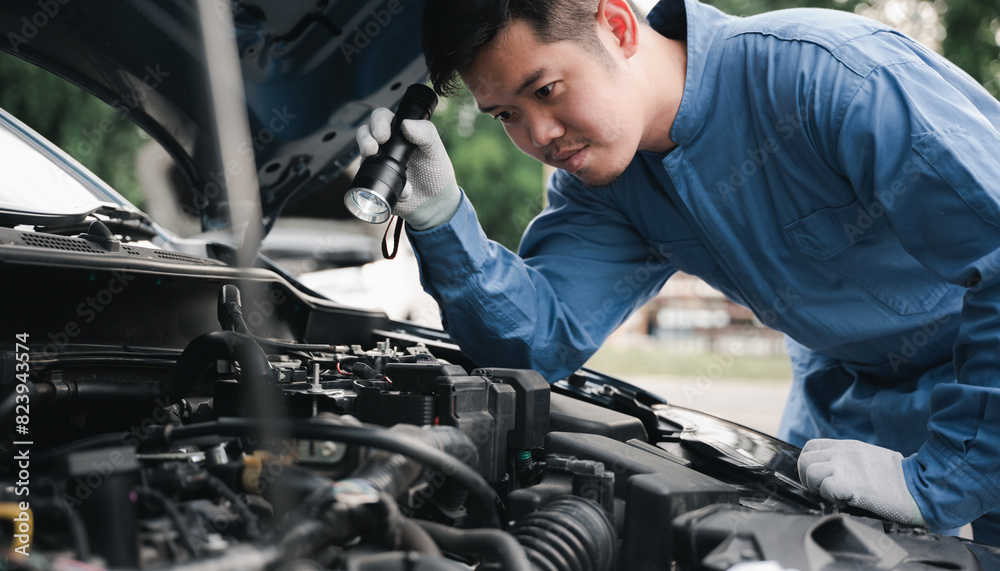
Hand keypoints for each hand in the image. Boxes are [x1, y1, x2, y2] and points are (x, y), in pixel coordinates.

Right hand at [356, 107, 460, 229]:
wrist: (434, 204)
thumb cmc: (436, 173)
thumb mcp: (435, 151)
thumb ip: (426, 133)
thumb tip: (405, 124)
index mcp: (401, 133)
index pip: (382, 118)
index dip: (378, 122)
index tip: (384, 135)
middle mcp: (386, 145)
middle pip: (365, 132)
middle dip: (364, 137)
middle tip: (372, 148)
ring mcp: (378, 162)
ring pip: (362, 152)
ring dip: (364, 155)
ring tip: (372, 158)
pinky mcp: (375, 181)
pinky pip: (368, 179)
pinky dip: (382, 183)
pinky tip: (403, 191)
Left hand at [798, 439, 925, 525]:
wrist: (918, 487)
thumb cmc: (896, 478)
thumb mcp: (867, 458)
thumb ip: (846, 460)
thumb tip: (830, 472)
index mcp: (845, 446)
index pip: (811, 447)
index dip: (809, 464)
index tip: (818, 478)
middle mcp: (841, 452)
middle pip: (804, 460)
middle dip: (808, 478)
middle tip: (824, 491)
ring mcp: (842, 466)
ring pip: (809, 473)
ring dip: (817, 488)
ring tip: (836, 496)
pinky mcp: (846, 483)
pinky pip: (824, 489)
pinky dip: (831, 498)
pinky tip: (847, 501)